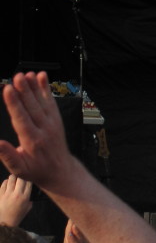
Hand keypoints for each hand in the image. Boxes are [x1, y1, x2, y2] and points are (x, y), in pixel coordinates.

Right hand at [0, 72, 73, 189]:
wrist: (60, 169)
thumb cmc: (37, 169)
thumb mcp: (19, 168)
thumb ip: (7, 155)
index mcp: (32, 141)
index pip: (22, 119)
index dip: (14, 103)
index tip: (8, 90)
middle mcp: (44, 129)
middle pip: (32, 107)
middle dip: (24, 91)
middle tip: (17, 76)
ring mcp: (52, 122)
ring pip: (41, 102)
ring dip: (34, 86)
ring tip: (26, 73)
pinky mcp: (56, 118)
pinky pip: (51, 101)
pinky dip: (46, 88)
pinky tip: (41, 76)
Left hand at [0, 174, 32, 225]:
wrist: (4, 222)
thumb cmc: (16, 216)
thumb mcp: (27, 208)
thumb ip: (29, 199)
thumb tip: (28, 192)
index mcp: (25, 197)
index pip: (29, 182)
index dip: (29, 178)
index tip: (29, 177)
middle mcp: (17, 194)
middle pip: (21, 178)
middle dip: (22, 176)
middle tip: (22, 176)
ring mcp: (7, 194)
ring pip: (11, 179)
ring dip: (14, 177)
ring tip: (14, 178)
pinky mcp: (0, 194)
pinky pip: (3, 184)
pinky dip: (6, 182)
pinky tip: (8, 183)